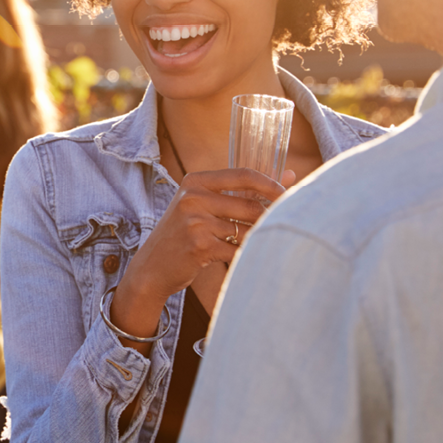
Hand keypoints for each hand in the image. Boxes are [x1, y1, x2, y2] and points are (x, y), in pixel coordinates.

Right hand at [111, 168, 286, 339]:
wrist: (152, 267)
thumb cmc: (183, 234)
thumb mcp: (203, 206)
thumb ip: (244, 190)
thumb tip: (291, 175)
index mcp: (195, 181)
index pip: (244, 175)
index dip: (271, 184)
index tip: (287, 195)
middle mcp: (193, 198)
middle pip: (250, 205)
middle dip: (269, 218)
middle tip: (279, 227)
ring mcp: (195, 222)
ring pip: (247, 230)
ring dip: (257, 240)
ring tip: (256, 245)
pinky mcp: (200, 246)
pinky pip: (237, 250)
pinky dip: (245, 256)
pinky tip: (242, 259)